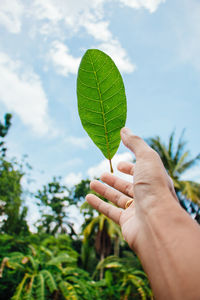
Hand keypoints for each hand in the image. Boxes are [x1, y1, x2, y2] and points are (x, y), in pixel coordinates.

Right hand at [86, 127, 177, 250]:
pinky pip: (110, 211)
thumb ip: (135, 143)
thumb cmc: (154, 187)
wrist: (156, 222)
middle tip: (102, 173)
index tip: (119, 164)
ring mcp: (137, 210)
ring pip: (118, 198)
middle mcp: (147, 195)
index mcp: (154, 180)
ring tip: (91, 182)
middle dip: (115, 180)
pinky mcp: (127, 222)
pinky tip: (87, 197)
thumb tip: (124, 129)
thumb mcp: (146, 158)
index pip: (142, 172)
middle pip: (129, 186)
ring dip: (104, 190)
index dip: (131, 167)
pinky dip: (98, 204)